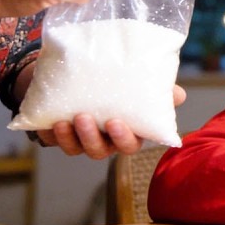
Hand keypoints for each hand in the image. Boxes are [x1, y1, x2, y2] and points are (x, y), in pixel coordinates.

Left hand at [35, 84, 186, 158]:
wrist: (80, 73)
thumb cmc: (115, 82)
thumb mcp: (137, 83)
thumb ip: (157, 89)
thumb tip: (178, 94)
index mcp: (126, 131)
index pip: (129, 145)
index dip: (122, 138)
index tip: (115, 122)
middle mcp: (103, 139)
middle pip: (100, 151)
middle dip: (92, 138)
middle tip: (85, 118)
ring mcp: (79, 139)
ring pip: (75, 149)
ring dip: (70, 138)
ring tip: (64, 120)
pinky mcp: (56, 133)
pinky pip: (50, 141)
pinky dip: (48, 135)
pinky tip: (46, 123)